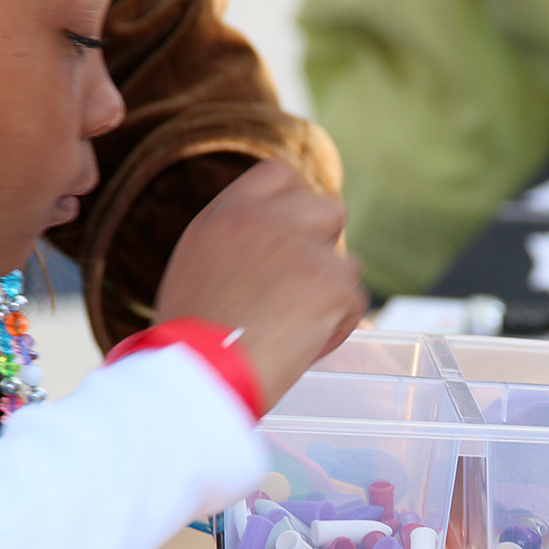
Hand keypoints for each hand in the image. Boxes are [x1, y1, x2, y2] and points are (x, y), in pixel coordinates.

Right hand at [156, 158, 366, 411]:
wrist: (202, 373)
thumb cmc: (193, 338)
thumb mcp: (198, 267)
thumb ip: (239, 241)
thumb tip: (273, 245)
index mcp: (229, 213)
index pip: (280, 175)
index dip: (296, 202)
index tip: (297, 233)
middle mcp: (268, 219)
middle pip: (328, 209)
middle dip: (326, 247)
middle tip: (305, 288)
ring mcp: (304, 248)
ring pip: (347, 264)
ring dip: (330, 295)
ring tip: (289, 330)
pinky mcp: (332, 282)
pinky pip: (354, 304)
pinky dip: (336, 330)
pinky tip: (298, 348)